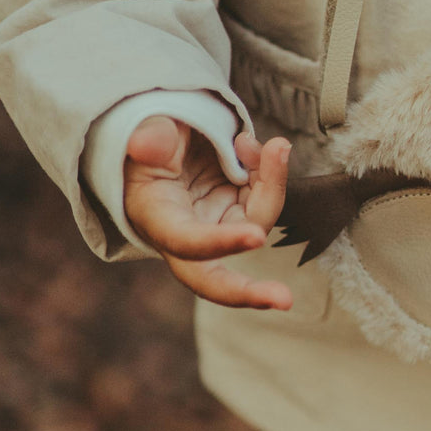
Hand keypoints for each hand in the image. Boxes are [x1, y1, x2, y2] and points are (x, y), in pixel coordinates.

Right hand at [123, 116, 293, 310]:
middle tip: (284, 300)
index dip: (219, 243)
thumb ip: (151, 138)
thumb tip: (146, 143)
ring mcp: (216, 225)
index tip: (256, 237)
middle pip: (215, 275)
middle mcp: (187, 232)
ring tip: (270, 146)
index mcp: (156, 216)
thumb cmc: (153, 140)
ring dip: (272, 185)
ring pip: (256, 222)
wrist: (169, 139)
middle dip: (248, 292)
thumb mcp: (147, 130)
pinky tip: (263, 150)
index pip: (186, 241)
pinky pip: (265, 198)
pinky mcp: (238, 211)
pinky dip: (273, 173)